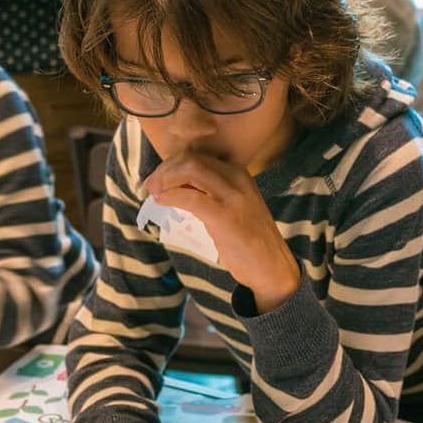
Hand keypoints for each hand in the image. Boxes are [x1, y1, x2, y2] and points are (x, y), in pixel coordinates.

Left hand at [142, 152, 299, 310]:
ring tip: (154, 192)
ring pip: (190, 171)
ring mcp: (232, 196)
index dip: (173, 163)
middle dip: (165, 169)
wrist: (271, 266)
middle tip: (151, 185)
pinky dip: (170, 196)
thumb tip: (177, 185)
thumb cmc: (248, 239)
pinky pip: (189, 197)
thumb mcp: (234, 205)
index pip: (198, 156)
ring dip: (165, 180)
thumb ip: (212, 192)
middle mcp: (237, 178)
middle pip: (191, 159)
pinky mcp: (224, 216)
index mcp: (239, 173)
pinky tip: (161, 202)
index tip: (160, 178)